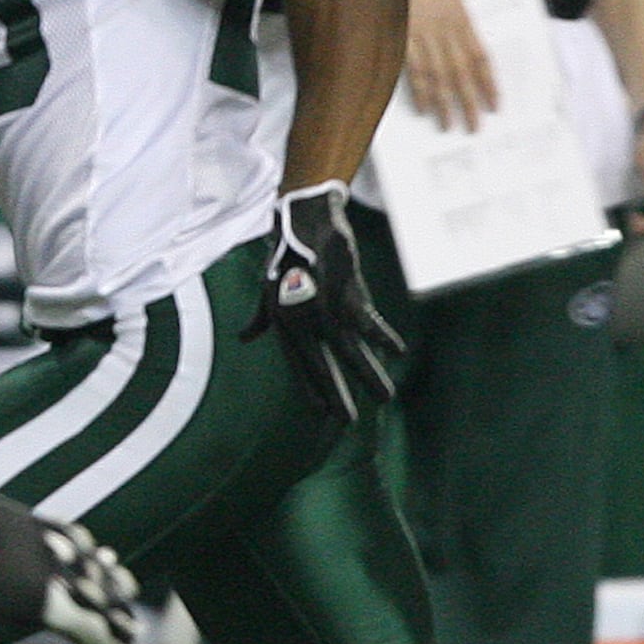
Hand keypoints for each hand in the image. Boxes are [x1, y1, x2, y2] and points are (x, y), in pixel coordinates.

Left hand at [241, 182, 403, 423]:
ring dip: (368, 375)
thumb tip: (245, 336)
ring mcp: (323, 307)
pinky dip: (381, 334)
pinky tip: (399, 352)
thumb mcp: (267, 291)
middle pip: (321, 364)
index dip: (309, 388)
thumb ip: (260, 318)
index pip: (298, 365)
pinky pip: (365, 318)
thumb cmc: (285, 257)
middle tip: (347, 422)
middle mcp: (302, 321)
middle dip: (335, 393)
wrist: (301, 221)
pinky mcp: (343, 290)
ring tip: (386, 398)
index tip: (321, 413)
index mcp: (286, 325)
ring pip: (348, 349)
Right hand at [399, 0, 498, 132]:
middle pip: (462, 71)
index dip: (489, 83)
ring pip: (438, 74)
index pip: (481, 57)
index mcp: (461, 16)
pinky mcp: (398, 35)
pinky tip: (425, 107)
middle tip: (474, 126)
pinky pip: (412, 68)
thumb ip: (457, 21)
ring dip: (445, 102)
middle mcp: (444, 27)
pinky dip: (420, 89)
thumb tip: (464, 51)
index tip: (495, 105)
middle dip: (469, 101)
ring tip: (449, 125)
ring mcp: (420, 32)